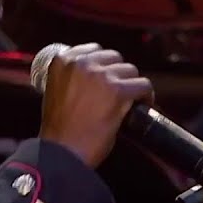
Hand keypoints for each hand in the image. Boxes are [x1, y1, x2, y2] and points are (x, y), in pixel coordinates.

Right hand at [39, 43, 153, 167]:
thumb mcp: (56, 91)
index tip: (107, 79)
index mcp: (62, 60)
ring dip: (131, 85)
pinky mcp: (118, 91)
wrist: (62, 152)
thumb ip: (72, 77)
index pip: (93, 50)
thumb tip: (97, 74)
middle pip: (114, 58)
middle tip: (118, 93)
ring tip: (129, 101)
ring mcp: (101, 75)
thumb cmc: (60, 130)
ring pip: (130, 70)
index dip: (104, 66)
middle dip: (118, 74)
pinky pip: (143, 85)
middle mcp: (81, 63)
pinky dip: (146, 96)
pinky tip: (142, 105)